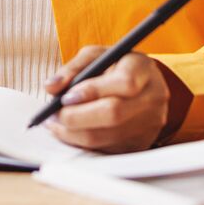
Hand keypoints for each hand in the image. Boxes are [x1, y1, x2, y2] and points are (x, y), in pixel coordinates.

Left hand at [42, 47, 173, 152]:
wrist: (144, 85)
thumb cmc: (115, 66)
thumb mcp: (96, 56)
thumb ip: (72, 69)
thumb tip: (51, 88)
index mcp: (143, 69)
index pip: (124, 83)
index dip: (92, 91)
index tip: (66, 97)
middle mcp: (152, 98)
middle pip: (114, 114)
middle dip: (76, 116)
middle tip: (52, 115)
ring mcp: (149, 124)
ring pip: (106, 136)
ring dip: (73, 133)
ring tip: (54, 123)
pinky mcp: (140, 144)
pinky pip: (106, 148)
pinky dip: (82, 142)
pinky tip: (70, 132)